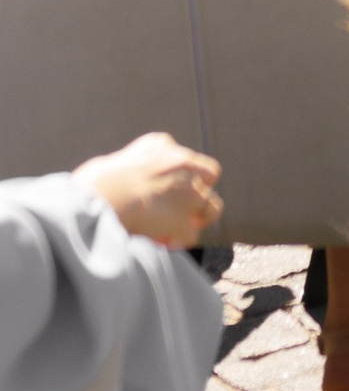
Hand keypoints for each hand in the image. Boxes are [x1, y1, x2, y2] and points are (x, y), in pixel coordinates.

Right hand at [78, 132, 221, 246]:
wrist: (104, 196)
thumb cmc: (94, 182)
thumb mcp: (112, 163)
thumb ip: (129, 171)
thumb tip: (118, 185)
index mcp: (161, 145)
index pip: (182, 155)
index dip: (181, 173)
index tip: (167, 187)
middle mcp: (183, 164)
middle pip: (209, 175)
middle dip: (200, 191)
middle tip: (185, 207)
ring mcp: (189, 192)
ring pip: (212, 206)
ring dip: (200, 218)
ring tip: (184, 229)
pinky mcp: (184, 220)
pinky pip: (190, 235)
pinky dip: (180, 241)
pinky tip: (168, 245)